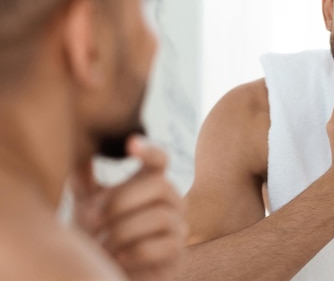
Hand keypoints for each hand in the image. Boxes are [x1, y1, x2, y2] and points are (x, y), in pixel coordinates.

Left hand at [72, 137, 187, 280]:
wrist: (107, 272)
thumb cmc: (100, 236)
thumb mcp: (88, 207)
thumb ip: (85, 181)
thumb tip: (79, 151)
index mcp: (150, 183)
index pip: (159, 160)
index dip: (150, 150)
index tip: (130, 143)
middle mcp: (171, 200)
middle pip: (160, 184)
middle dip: (122, 200)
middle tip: (92, 219)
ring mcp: (178, 226)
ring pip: (159, 216)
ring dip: (123, 230)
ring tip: (101, 244)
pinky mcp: (178, 253)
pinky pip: (163, 245)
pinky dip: (134, 251)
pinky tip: (116, 257)